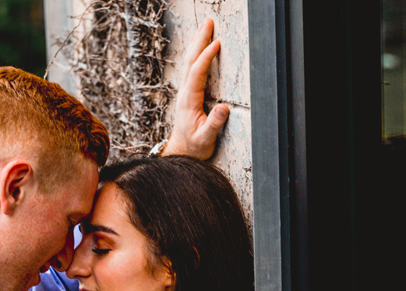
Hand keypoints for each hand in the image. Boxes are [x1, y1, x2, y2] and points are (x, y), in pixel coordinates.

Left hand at [161, 19, 229, 159]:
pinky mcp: (188, 93)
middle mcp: (185, 93)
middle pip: (191, 61)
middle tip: (208, 23)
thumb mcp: (205, 139)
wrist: (182, 151)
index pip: (198, 73)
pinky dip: (196, 53)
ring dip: (197, 43)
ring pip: (190, 62)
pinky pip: (191, 68)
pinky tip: (199, 46)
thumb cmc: (194, 146)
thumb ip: (214, 124)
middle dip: (200, 41)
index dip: (206, 57)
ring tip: (204, 27)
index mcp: (189, 101)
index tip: (216, 44)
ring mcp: (185, 92)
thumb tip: (223, 108)